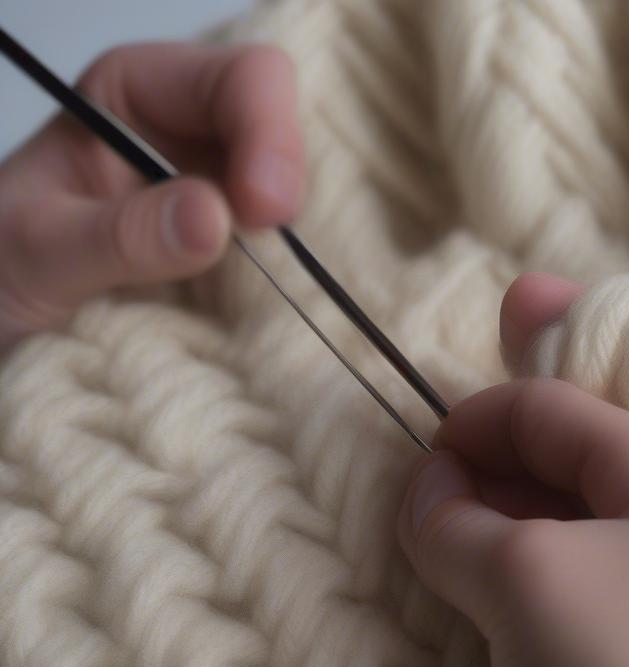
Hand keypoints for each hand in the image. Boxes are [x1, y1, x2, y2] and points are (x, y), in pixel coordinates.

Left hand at [0, 42, 304, 342]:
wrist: (1, 330)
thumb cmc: (3, 272)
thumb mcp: (39, 252)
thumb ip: (119, 235)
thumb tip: (215, 217)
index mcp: (138, 96)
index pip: (242, 81)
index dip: (270, 135)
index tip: (264, 213)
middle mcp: (194, 140)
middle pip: (291, 137)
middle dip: (294, 192)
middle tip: (284, 260)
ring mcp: (226, 202)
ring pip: (305, 202)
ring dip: (301, 248)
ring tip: (278, 292)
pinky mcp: (243, 262)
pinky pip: (295, 262)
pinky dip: (299, 285)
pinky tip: (284, 308)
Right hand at [399, 272, 628, 666]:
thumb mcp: (534, 591)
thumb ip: (463, 531)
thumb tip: (430, 494)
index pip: (562, 416)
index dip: (476, 426)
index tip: (417, 471)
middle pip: (590, 479)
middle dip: (502, 488)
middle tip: (434, 534)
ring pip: (614, 550)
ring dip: (536, 551)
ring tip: (473, 586)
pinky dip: (576, 606)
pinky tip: (542, 644)